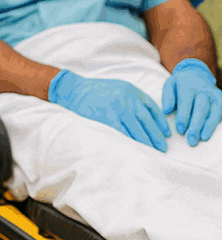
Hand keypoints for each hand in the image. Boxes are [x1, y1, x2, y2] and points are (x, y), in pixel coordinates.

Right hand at [49, 69, 170, 151]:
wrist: (74, 90)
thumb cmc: (96, 91)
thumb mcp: (118, 88)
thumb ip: (132, 99)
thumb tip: (148, 118)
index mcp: (130, 90)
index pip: (152, 107)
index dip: (161, 122)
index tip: (166, 133)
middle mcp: (126, 98)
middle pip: (147, 120)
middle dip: (157, 135)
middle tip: (164, 148)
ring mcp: (117, 108)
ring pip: (138, 129)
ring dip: (147, 142)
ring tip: (154, 152)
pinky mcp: (107, 117)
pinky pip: (124, 133)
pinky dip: (132, 142)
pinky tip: (137, 150)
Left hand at [162, 59, 221, 145]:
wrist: (196, 74)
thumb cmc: (180, 84)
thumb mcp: (170, 85)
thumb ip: (167, 97)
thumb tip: (166, 111)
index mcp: (188, 85)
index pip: (186, 102)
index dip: (183, 117)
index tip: (180, 130)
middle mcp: (203, 89)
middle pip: (201, 109)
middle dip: (196, 125)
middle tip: (191, 140)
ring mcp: (214, 94)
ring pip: (214, 112)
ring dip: (208, 127)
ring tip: (202, 138)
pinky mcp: (221, 99)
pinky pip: (221, 112)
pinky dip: (218, 123)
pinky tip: (214, 133)